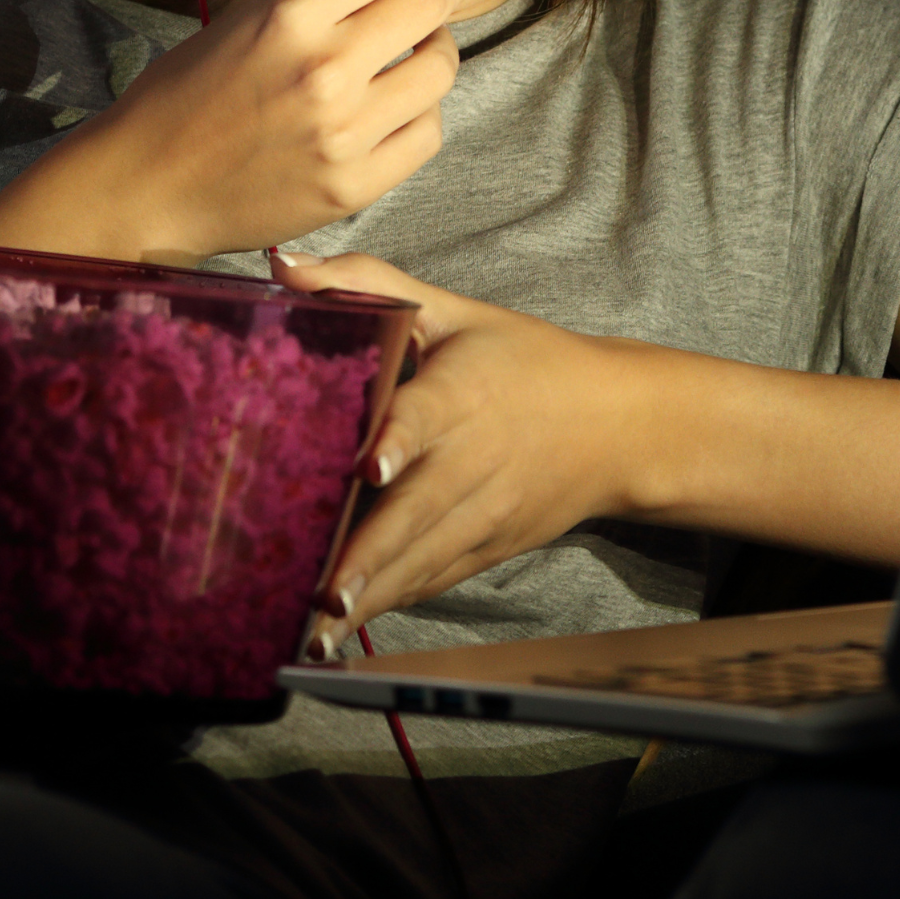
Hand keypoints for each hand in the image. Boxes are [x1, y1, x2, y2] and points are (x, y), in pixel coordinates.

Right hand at [0, 0, 493, 263]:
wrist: (149, 184)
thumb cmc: (192, 89)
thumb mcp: (251, 13)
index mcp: (292, 10)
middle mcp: (326, 66)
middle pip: (432, 0)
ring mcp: (345, 131)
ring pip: (441, 68)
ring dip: (437, 46)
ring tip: (417, 45)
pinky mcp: (355, 184)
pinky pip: (427, 132)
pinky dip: (420, 110)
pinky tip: (397, 104)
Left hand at [269, 252, 633, 654]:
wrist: (618, 424)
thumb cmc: (526, 359)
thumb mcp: (456, 310)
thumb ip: (367, 282)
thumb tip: (281, 268)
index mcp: (466, 391)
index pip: (429, 414)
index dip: (400, 438)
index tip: (371, 464)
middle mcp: (476, 457)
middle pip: (419, 508)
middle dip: (369, 552)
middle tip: (319, 589)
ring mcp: (487, 510)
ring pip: (424, 556)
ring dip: (372, 593)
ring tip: (316, 630)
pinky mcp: (492, 546)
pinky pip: (438, 577)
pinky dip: (396, 600)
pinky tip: (348, 625)